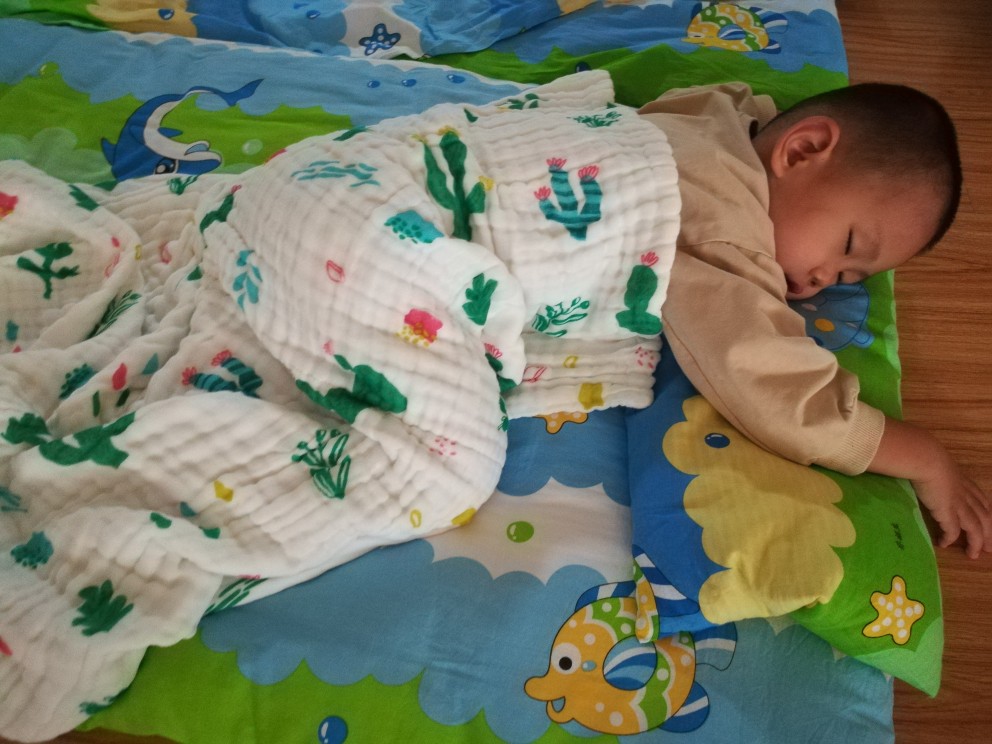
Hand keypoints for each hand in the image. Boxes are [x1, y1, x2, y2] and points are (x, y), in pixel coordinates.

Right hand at [870, 416, 991, 558]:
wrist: (925, 459)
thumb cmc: (925, 456)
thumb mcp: (933, 462)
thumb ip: (931, 468)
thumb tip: (918, 467)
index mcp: (964, 482)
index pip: (982, 501)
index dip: (986, 513)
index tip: (988, 522)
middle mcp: (965, 495)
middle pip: (985, 517)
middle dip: (989, 533)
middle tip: (989, 548)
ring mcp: (959, 504)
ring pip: (976, 527)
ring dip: (976, 542)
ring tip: (973, 554)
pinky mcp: (948, 513)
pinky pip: (952, 531)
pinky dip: (950, 539)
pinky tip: (943, 544)